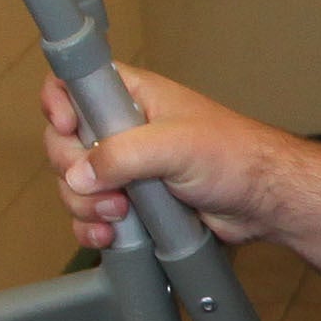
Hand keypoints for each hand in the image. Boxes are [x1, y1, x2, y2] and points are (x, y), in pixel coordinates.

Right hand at [39, 63, 285, 257]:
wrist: (262, 201)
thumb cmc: (235, 157)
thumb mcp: (175, 146)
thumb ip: (122, 154)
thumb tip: (80, 174)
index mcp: (132, 97)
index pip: (73, 85)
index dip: (59, 105)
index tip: (67, 129)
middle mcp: (123, 129)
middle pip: (64, 143)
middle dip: (74, 172)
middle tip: (108, 189)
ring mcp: (125, 167)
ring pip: (75, 184)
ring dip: (86, 205)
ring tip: (119, 214)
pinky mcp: (132, 201)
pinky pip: (92, 214)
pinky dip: (92, 227)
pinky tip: (109, 235)